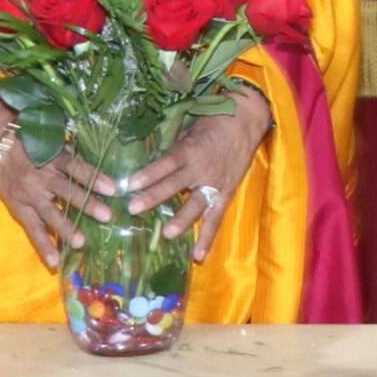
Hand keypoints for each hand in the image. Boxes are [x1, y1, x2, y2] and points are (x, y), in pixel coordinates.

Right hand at [0, 147, 107, 265]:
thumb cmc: (33, 146)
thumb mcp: (54, 145)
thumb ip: (75, 157)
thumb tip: (107, 165)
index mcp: (54, 159)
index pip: (77, 168)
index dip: (95, 178)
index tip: (114, 189)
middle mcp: (43, 177)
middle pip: (67, 191)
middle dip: (88, 205)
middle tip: (108, 217)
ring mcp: (30, 195)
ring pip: (50, 213)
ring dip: (66, 229)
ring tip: (81, 243)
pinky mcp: (19, 209)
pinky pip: (33, 229)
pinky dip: (43, 245)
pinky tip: (54, 261)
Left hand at [109, 95, 271, 260]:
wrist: (246, 121)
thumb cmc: (213, 122)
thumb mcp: (188, 128)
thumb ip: (172, 148)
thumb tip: (147, 162)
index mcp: (190, 149)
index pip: (166, 163)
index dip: (148, 174)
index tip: (129, 184)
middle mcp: (201, 168)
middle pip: (175, 184)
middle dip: (154, 197)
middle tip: (133, 209)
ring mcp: (214, 183)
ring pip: (196, 204)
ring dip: (181, 220)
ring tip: (166, 234)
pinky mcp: (225, 194)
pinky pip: (216, 218)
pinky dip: (208, 237)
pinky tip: (198, 255)